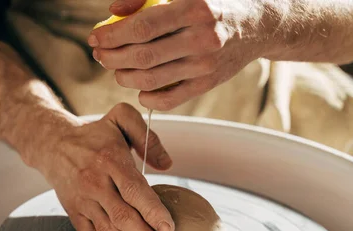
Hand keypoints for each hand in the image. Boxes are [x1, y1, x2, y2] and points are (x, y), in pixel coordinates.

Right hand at [30, 103, 174, 230]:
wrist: (52, 144)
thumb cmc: (94, 135)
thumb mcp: (120, 119)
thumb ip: (147, 137)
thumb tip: (167, 164)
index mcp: (111, 161)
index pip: (135, 190)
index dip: (152, 211)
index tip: (168, 228)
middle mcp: (96, 183)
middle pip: (123, 216)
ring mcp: (84, 200)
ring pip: (106, 229)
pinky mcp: (74, 212)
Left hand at [89, 0, 263, 110]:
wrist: (257, 25)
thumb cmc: (215, 4)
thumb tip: (114, 11)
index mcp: (195, 7)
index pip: (143, 25)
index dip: (113, 34)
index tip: (95, 37)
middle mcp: (202, 38)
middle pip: (143, 56)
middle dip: (112, 57)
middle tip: (100, 55)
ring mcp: (206, 65)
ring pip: (152, 80)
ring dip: (125, 78)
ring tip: (115, 69)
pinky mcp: (208, 84)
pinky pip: (171, 99)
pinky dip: (149, 98)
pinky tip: (140, 90)